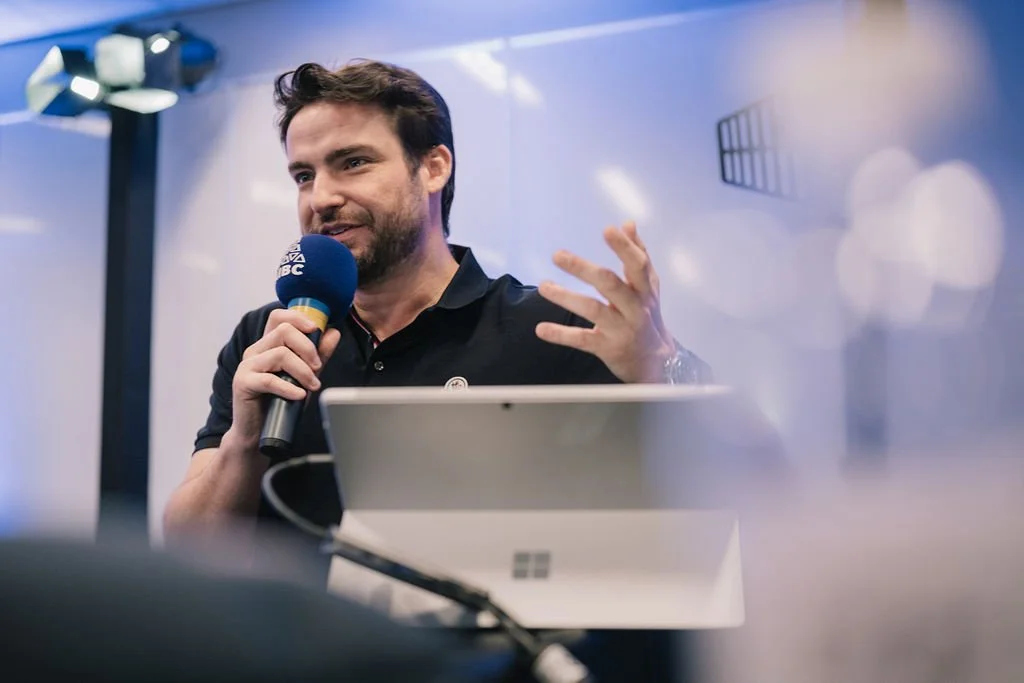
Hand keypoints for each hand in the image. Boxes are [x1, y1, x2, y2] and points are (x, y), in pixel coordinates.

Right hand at [228, 309, 341, 447]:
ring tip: (312, 385)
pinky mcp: (243, 383)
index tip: (316, 330)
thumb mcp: (304, 375)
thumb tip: (334, 332)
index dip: (298, 318)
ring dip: (303, 370)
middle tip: (318, 367)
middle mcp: (255, 351)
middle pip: (284, 331)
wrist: (257, 431)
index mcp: (268, 345)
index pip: (279, 317)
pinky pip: (269, 379)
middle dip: (308, 348)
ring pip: (280, 354)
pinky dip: (289, 388)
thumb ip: (318, 354)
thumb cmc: (280, 402)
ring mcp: (247, 366)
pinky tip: (300, 396)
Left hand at [535, 221, 674, 382]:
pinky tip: (541, 329)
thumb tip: (628, 223)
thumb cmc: (647, 316)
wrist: (656, 361)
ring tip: (543, 286)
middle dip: (584, 268)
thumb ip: (638, 255)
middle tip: (558, 255)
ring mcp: (620, 329)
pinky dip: (561, 335)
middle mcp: (634, 308)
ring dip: (566, 297)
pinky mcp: (607, 348)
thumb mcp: (648, 287)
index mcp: (644, 290)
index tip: (608, 230)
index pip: (637, 265)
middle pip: (610, 284)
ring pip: (593, 310)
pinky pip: (582, 340)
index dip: (624, 247)